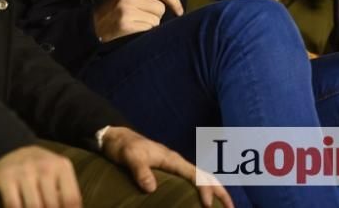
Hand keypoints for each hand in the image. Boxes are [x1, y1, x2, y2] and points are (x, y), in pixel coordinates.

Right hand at [0, 145, 81, 207]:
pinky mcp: (6, 176)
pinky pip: (14, 205)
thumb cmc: (40, 170)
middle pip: (52, 205)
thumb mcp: (57, 176)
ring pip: (34, 207)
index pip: (71, 200)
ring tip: (36, 207)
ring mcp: (24, 170)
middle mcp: (44, 166)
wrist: (11, 150)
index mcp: (62, 166)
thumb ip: (64, 196)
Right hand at [93, 0, 182, 42]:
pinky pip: (148, 30)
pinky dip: (145, 33)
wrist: (92, 26)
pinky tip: (134, 31)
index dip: (174, 0)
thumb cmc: (114, 11)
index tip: (180, 11)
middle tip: (142, 17)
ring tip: (136, 24)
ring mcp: (126, 11)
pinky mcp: (125, 25)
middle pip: (160, 8)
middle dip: (156, 16)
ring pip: (156, 21)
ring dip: (150, 25)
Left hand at [100, 126, 233, 207]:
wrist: (115, 137)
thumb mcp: (129, 157)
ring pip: (200, 178)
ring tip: (223, 207)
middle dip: (220, 191)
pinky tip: (201, 202)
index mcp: (172, 159)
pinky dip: (201, 190)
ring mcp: (174, 167)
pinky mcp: (168, 171)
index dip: (205, 190)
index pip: (195, 175)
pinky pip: (191, 181)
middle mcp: (177, 162)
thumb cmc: (123, 146)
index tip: (207, 206)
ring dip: (214, 191)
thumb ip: (140, 171)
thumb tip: (151, 188)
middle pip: (205, 176)